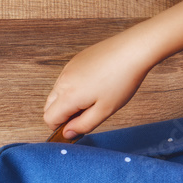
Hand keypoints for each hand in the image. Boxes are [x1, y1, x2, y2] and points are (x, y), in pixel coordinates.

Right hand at [43, 31, 157, 138]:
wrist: (134, 48)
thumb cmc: (122, 79)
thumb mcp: (105, 110)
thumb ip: (83, 126)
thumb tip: (68, 134)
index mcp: (68, 96)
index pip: (49, 119)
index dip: (61, 127)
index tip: (77, 126)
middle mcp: (63, 81)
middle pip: (49, 106)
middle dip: (62, 114)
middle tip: (85, 113)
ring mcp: (68, 69)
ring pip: (56, 92)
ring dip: (67, 100)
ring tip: (92, 97)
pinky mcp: (75, 61)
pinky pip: (65, 79)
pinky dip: (72, 87)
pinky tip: (93, 84)